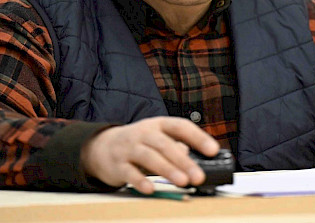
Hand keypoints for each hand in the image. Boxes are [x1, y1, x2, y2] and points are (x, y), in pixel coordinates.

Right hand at [80, 116, 219, 193]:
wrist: (102, 147)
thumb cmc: (139, 143)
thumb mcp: (158, 139)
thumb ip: (177, 147)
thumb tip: (196, 159)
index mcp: (158, 125)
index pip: (180, 126)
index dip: (198, 137)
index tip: (213, 150)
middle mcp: (144, 133)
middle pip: (165, 144)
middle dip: (184, 161)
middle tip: (198, 176)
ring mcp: (129, 148)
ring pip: (149, 157)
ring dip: (167, 169)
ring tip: (182, 181)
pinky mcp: (117, 165)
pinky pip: (129, 172)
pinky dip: (140, 181)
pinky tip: (151, 189)